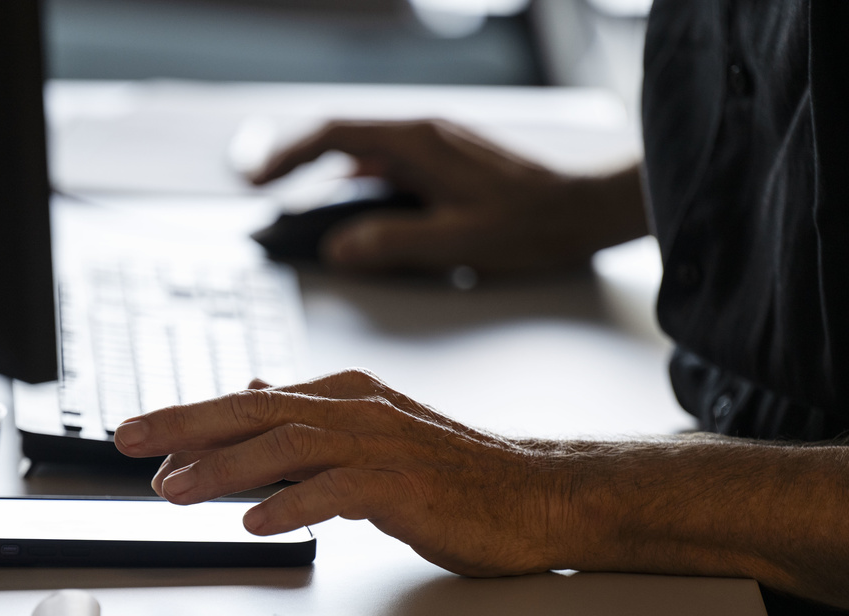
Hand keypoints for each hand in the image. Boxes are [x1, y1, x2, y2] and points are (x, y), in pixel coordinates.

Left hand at [113, 369, 563, 576]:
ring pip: (288, 445)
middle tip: (128, 441)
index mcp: (344, 395)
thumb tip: (253, 390)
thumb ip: (310, 417)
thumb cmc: (453, 473)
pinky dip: (293, 503)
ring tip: (174, 491)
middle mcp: (357, 409)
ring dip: (225, 467)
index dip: (190, 419)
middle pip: (256, 409)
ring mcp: (383, 444)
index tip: (139, 438)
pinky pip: (339, 491)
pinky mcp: (407, 485)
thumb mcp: (370, 436)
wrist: (536, 495)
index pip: (251, 401)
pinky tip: (255, 522)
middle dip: (185, 425)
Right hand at [251, 120, 646, 273]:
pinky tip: (352, 209)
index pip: (335, 136)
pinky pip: (387, 164)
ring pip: (364, 150)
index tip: (258, 181)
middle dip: (295, 159)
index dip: (288, 156)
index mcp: (419, 142)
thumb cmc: (534, 223)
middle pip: (342, 136)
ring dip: (326, 172)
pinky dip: (357, 182)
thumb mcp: (458, 242)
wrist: (589, 208)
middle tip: (262, 188)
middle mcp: (424, 134)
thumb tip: (340, 248)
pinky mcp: (446, 162)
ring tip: (297, 201)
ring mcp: (435, 145)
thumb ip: (393, 243)